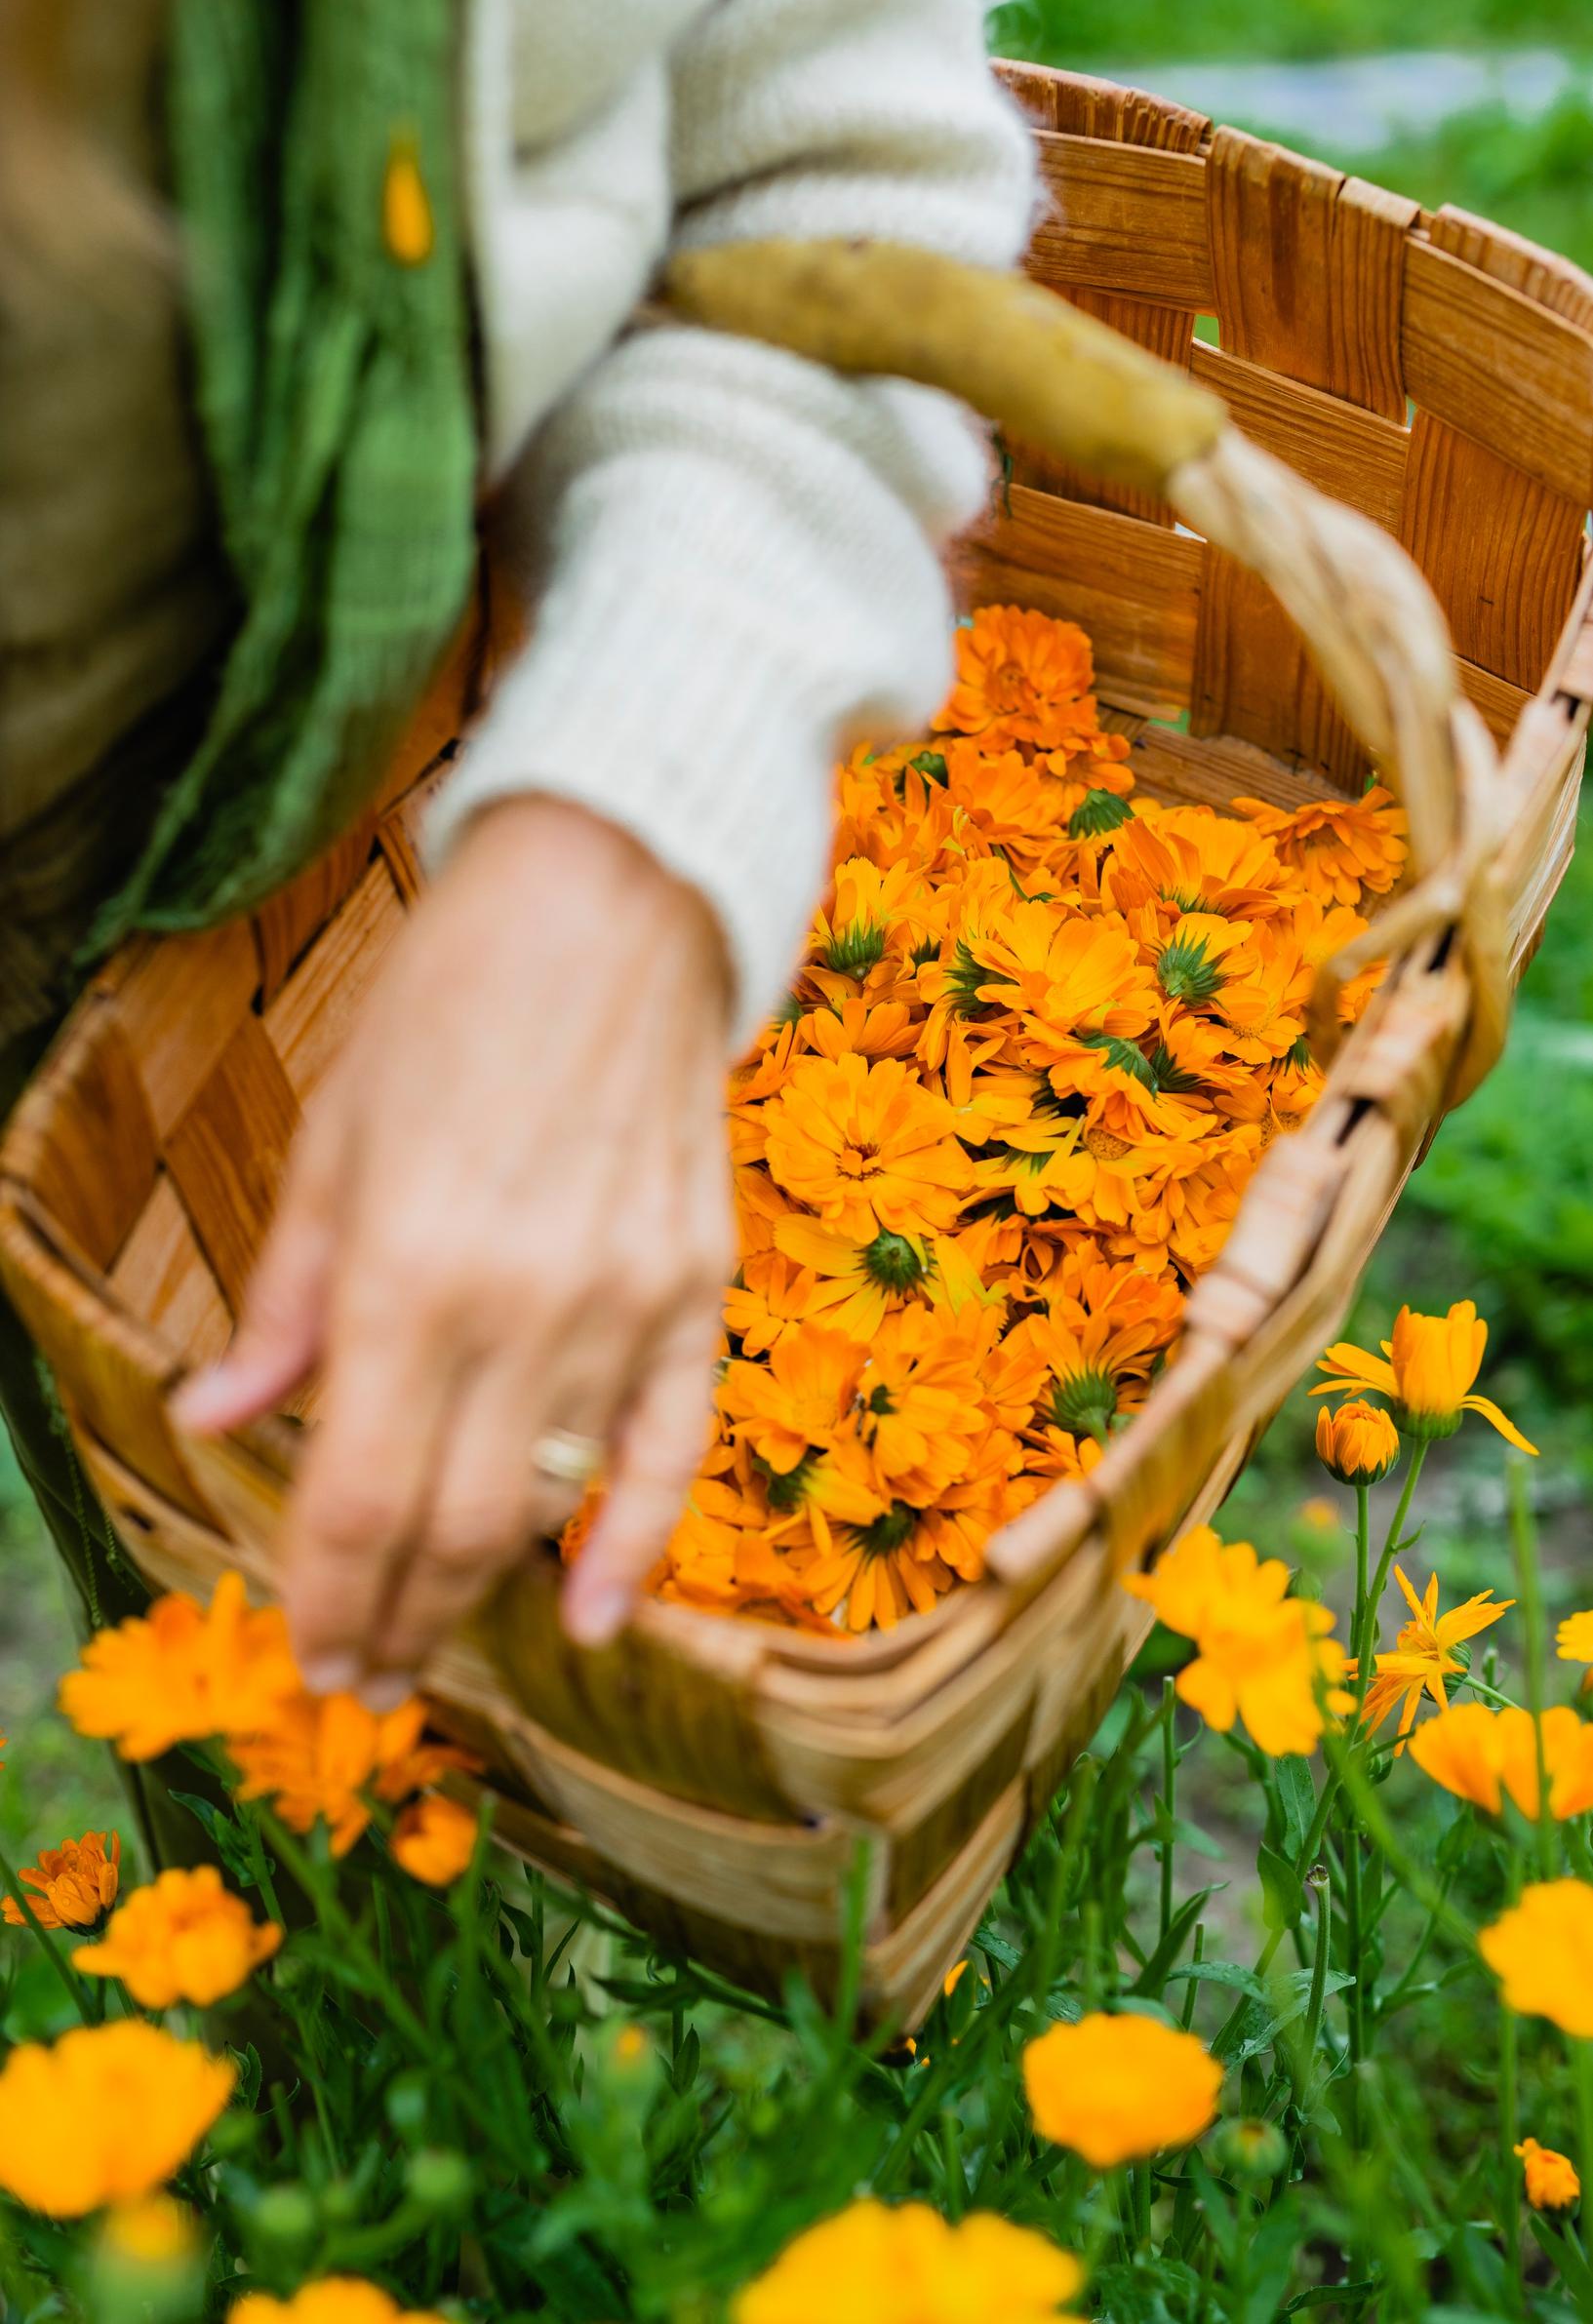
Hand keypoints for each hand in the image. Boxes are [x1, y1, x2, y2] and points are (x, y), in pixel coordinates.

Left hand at [172, 798, 731, 1700]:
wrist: (616, 902)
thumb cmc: (450, 1002)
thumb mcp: (332, 1139)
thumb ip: (283, 1301)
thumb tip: (213, 1419)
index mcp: (405, 1271)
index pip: (352, 1497)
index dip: (322, 1601)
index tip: (309, 1656)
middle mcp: (519, 1311)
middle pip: (446, 1527)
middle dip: (394, 1622)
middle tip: (364, 1673)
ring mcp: (622, 1306)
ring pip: (544, 1505)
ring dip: (479, 1594)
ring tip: (436, 1644)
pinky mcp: (697, 1290)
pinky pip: (671, 1451)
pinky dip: (633, 1544)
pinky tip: (589, 1612)